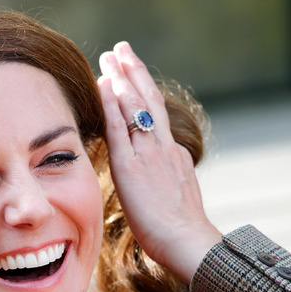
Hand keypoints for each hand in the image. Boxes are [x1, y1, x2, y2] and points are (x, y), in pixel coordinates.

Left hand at [97, 41, 221, 282]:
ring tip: (111, 55)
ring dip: (121, 77)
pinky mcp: (131, 167)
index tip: (132, 75)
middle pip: (149, 100)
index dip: (143, 93)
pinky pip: (119, 127)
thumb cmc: (182, 232)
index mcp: (175, 155)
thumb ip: (172, 178)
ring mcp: (148, 154)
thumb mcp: (180, 197)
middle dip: (134, 72)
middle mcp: (163, 148)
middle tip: (122, 49)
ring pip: (134, 106)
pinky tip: (102, 84)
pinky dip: (110, 103)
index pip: (155, 118)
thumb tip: (170, 168)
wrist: (188, 242)